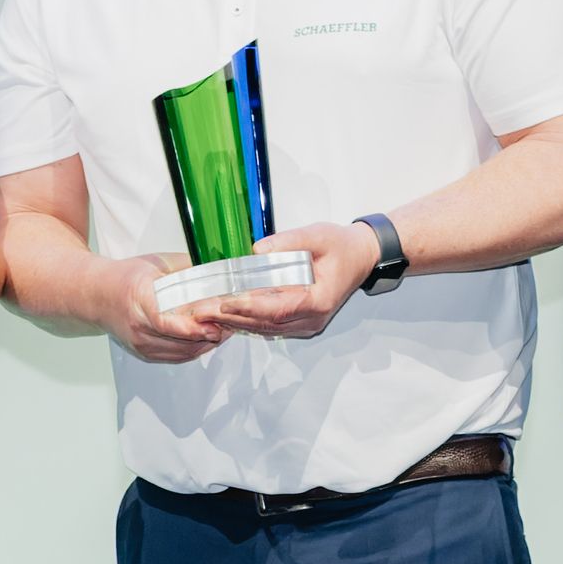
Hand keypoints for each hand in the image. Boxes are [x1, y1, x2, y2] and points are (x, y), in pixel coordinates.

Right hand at [105, 253, 226, 362]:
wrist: (96, 295)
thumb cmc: (125, 277)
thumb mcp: (155, 263)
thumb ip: (185, 268)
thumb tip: (215, 269)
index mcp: (139, 301)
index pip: (166, 323)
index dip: (192, 329)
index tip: (214, 328)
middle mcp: (138, 328)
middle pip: (179, 342)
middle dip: (208, 337)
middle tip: (230, 325)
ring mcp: (140, 344)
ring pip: (181, 353)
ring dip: (204, 345)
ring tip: (223, 332)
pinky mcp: (143, 354)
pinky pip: (175, 357)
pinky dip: (193, 350)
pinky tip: (206, 339)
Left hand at [199, 221, 382, 340]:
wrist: (361, 257)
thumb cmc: (341, 246)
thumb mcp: (318, 235)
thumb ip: (289, 241)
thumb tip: (258, 250)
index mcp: (318, 300)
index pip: (277, 309)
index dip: (249, 307)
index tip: (225, 303)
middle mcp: (312, 319)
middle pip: (266, 323)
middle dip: (232, 318)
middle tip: (202, 312)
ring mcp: (307, 324)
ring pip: (266, 328)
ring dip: (235, 323)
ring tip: (206, 316)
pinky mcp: (300, 322)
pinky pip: (270, 326)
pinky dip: (247, 322)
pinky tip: (225, 317)